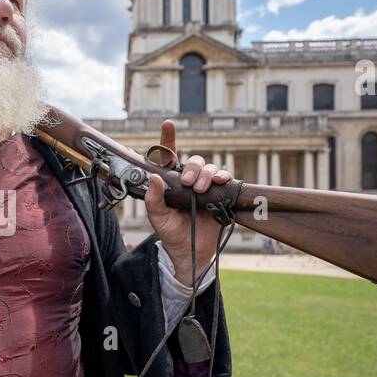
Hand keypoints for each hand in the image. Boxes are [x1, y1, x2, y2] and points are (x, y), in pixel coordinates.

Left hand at [143, 119, 231, 281]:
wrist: (190, 252)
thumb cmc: (171, 233)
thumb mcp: (157, 217)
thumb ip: (153, 198)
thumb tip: (154, 178)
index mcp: (171, 183)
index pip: (169, 157)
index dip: (168, 139)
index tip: (168, 124)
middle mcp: (189, 182)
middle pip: (194, 161)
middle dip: (193, 167)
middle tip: (188, 183)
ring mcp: (205, 188)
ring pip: (209, 168)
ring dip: (206, 174)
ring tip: (200, 189)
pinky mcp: (219, 196)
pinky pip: (224, 179)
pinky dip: (222, 177)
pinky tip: (220, 181)